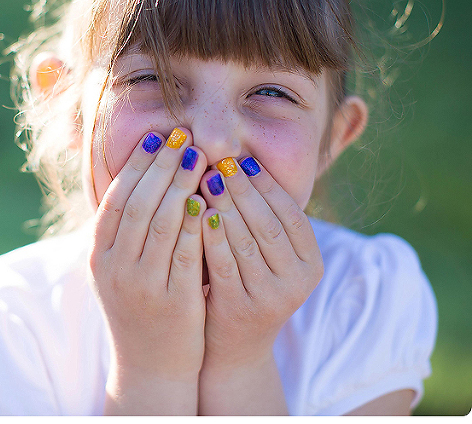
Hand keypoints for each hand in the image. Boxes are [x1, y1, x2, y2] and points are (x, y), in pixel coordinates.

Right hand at [89, 128, 207, 414]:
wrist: (150, 364)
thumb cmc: (140, 306)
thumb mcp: (120, 268)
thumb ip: (125, 230)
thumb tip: (142, 176)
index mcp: (98, 255)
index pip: (116, 199)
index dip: (137, 165)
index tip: (158, 137)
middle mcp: (114, 268)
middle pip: (138, 204)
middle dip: (161, 166)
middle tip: (182, 137)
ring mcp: (142, 285)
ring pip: (161, 222)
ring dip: (181, 184)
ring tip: (199, 157)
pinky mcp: (172, 300)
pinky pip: (185, 252)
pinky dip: (196, 221)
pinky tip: (208, 198)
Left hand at [197, 156, 323, 413]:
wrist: (233, 346)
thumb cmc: (245, 285)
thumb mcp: (265, 256)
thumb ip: (260, 219)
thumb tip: (238, 162)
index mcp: (311, 263)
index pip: (291, 214)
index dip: (266, 185)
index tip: (241, 160)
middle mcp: (298, 281)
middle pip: (268, 224)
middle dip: (242, 190)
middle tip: (219, 162)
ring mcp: (271, 298)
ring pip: (246, 241)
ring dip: (224, 206)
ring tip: (203, 178)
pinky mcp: (241, 308)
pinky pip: (223, 263)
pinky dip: (210, 235)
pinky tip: (195, 212)